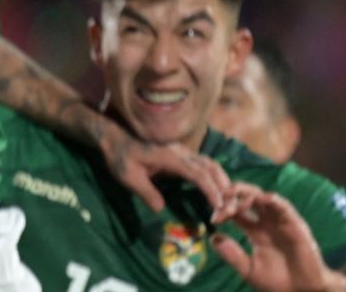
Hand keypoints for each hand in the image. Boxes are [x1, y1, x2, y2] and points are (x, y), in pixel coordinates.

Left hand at [100, 128, 230, 216]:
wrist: (114, 138)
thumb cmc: (121, 157)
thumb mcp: (128, 177)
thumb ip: (145, 192)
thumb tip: (160, 208)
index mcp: (170, 157)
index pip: (197, 173)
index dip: (210, 189)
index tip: (219, 205)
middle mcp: (180, 152)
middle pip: (210, 166)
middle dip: (223, 186)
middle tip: (230, 208)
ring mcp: (181, 152)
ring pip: (209, 163)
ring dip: (221, 180)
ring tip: (228, 201)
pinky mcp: (180, 154)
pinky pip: (203, 164)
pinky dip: (214, 176)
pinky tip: (217, 190)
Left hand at [213, 187, 345, 291]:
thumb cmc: (278, 282)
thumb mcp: (249, 269)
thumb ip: (232, 254)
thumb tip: (213, 237)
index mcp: (255, 230)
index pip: (236, 211)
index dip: (223, 210)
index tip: (213, 219)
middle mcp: (267, 222)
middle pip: (246, 198)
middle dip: (231, 195)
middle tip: (219, 201)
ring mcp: (280, 222)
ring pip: (262, 197)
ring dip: (246, 194)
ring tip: (233, 198)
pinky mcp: (295, 225)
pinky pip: (283, 207)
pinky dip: (271, 199)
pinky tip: (260, 198)